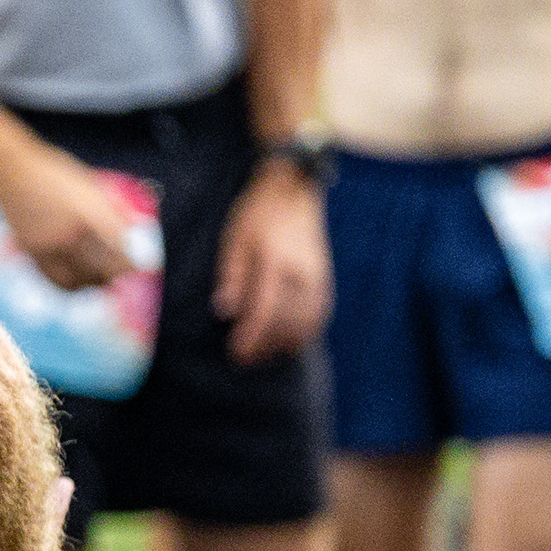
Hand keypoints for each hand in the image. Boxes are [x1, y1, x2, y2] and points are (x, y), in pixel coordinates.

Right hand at [0, 141, 141, 290]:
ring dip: (94, 284)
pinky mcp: (33, 254)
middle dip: (116, 275)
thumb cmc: (54, 173)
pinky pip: (57, 280)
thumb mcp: (90, 184)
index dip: (132, 262)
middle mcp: (72, 233)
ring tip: (100, 281)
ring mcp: (51, 246)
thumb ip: (110, 210)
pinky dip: (72, 286)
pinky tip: (77, 282)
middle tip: (123, 276)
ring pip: (80, 280)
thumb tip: (130, 233)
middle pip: (103, 269)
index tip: (138, 265)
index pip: (120, 249)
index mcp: (90, 212)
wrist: (11, 172)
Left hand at [213, 163, 330, 363]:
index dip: (250, 337)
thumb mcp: (235, 239)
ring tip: (262, 355)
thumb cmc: (258, 213)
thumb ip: (232, 276)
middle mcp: (303, 275)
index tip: (235, 352)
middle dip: (264, 347)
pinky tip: (287, 342)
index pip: (265, 311)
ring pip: (306, 325)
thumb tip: (225, 311)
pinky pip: (319, 316)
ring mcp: (318, 279)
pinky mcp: (324, 280)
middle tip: (243, 360)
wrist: (294, 190)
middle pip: (286, 324)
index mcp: (277, 263)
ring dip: (284, 345)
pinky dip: (304, 334)